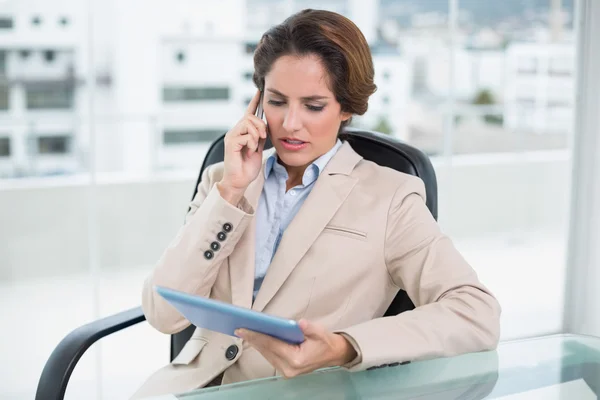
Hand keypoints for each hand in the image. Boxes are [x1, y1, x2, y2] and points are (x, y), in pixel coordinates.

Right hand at [219, 90, 266, 204]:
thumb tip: (265, 126)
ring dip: (256, 135)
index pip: (249, 113)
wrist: (240, 181)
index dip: (254, 102)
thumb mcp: (258, 148)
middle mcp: (235, 131)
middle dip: (261, 126)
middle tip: (264, 137)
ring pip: (248, 124)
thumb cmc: (248, 167)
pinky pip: (246, 135)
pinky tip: (249, 151)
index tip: (260, 90)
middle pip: (251, 117)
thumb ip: (260, 137)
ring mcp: (232, 136)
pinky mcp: (231, 142)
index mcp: (242, 131)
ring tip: (254, 147)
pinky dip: (252, 143)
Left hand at [235, 319, 356, 378]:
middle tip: (239, 328)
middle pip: (266, 350)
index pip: (271, 345)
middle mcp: (289, 368)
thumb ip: (310, 328)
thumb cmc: (326, 342)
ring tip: (244, 331)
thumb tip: (299, 323)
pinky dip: (262, 347)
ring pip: (266, 354)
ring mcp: (286, 371)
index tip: (243, 329)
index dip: (256, 336)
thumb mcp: (321, 332)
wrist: (334, 355)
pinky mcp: (285, 370)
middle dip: (252, 338)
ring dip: (255, 343)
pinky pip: (270, 356)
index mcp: (296, 359)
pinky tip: (255, 338)